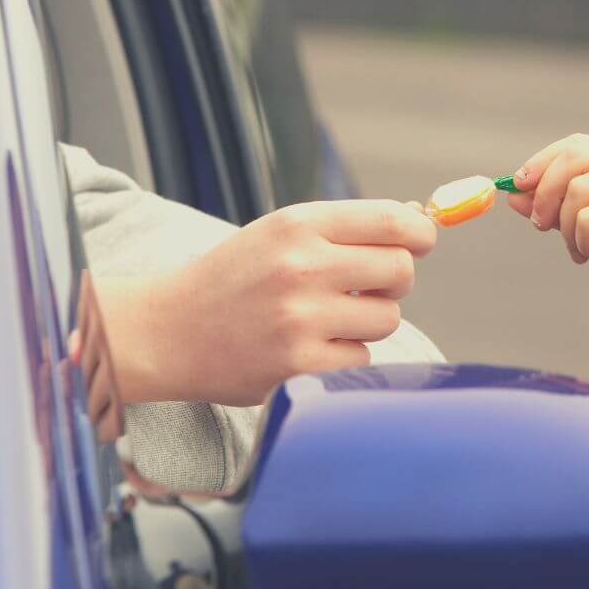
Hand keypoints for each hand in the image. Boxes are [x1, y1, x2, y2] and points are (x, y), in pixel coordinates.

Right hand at [96, 199, 436, 405]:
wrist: (167, 330)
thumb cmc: (236, 277)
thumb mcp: (280, 233)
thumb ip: (344, 228)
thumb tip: (418, 224)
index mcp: (298, 225)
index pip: (392, 222)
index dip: (420, 233)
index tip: (421, 242)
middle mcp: (301, 267)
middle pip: (401, 270)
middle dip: (394, 279)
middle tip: (367, 286)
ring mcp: (300, 320)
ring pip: (388, 318)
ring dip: (369, 320)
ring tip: (327, 317)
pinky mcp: (299, 366)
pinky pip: (361, 358)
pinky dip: (345, 354)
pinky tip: (309, 346)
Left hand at [507, 134, 588, 320]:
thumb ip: (560, 207)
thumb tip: (511, 194)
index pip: (576, 144)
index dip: (541, 164)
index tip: (517, 188)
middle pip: (573, 158)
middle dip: (545, 194)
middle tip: (541, 227)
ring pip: (578, 190)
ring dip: (568, 228)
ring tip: (586, 252)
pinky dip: (585, 242)